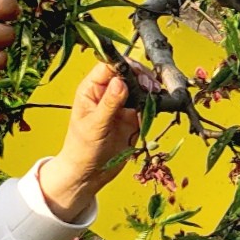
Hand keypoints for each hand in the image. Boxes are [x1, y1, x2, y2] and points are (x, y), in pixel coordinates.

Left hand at [38, 60, 148, 223]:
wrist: (90, 173)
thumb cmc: (82, 149)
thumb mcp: (94, 127)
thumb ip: (108, 104)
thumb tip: (119, 82)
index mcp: (92, 89)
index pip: (109, 66)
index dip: (124, 66)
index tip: (137, 73)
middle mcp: (107, 92)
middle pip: (128, 73)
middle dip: (141, 76)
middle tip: (150, 86)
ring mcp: (122, 104)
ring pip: (140, 86)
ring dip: (150, 88)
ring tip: (156, 95)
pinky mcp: (134, 116)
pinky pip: (147, 103)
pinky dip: (154, 102)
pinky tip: (158, 104)